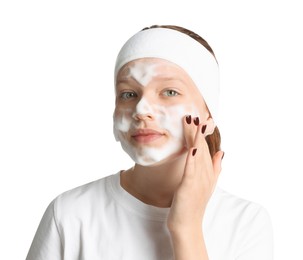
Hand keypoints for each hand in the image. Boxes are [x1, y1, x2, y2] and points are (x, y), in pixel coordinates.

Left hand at [167, 115, 223, 233]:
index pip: (206, 148)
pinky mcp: (190, 187)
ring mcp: (199, 180)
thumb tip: (221, 152)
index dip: (204, 133)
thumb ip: (215, 168)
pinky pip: (191, 170)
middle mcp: (206, 174)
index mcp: (208, 172)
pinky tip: (193, 147)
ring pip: (198, 154)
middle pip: (203, 147)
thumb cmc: (193, 203)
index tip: (203, 118)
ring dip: (196, 138)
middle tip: (200, 113)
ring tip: (196, 122)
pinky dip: (192, 158)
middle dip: (201, 130)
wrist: (187, 225)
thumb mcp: (206, 184)